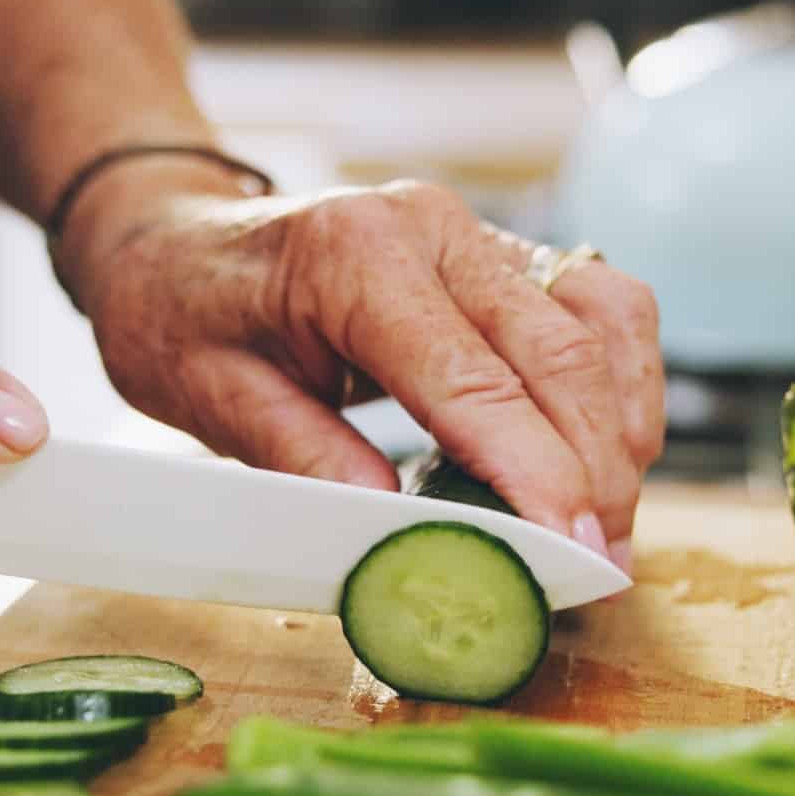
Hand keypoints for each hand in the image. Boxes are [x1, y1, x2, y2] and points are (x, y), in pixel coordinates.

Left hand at [55, 166, 664, 570]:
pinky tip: (607, 453)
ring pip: (602, 319)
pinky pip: (599, 304)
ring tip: (609, 526)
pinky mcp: (501, 251)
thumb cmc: (181, 314)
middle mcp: (432, 227)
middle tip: (602, 568)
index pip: (474, 377)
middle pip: (560, 351)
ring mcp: (475, 231)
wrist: (171, 239)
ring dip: (623, 425)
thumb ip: (304, 457)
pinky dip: (621, 381)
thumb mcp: (209, 398)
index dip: (537, 470)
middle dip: (597, 470)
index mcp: (353, 256)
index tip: (572, 550)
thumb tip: (399, 532)